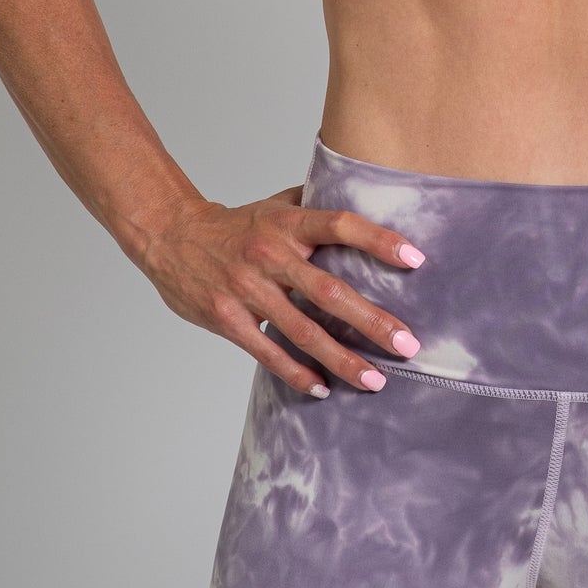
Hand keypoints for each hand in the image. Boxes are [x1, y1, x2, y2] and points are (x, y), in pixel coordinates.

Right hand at [136, 185, 426, 397]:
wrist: (172, 237)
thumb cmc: (237, 225)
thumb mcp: (276, 204)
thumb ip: (318, 205)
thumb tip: (371, 199)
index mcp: (287, 223)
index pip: (340, 225)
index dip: (379, 240)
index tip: (415, 259)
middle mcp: (270, 256)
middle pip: (329, 292)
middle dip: (372, 321)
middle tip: (408, 344)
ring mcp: (248, 290)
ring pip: (303, 331)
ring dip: (342, 359)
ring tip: (376, 380)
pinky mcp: (228, 319)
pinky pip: (269, 353)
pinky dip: (297, 373)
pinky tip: (323, 388)